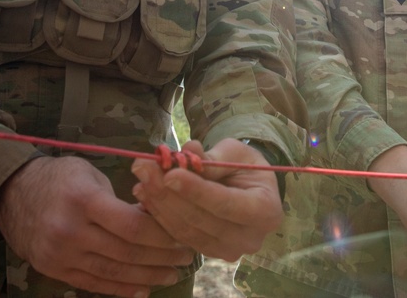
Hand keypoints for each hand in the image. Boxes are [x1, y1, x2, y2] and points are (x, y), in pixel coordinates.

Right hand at [0, 156, 192, 297]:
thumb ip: (122, 196)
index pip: (132, 225)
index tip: (182, 234)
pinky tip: (143, 288)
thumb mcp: (90, 174)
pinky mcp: (54, 270)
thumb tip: (159, 215)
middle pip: (127, 252)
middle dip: (162, 257)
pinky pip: (93, 284)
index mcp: (83, 200)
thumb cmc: (60, 177)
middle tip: (187, 256)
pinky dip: (121, 289)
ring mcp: (60, 255)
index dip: (162, 234)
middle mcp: (70, 231)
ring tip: (172, 274)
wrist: (12, 194)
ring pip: (113, 273)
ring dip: (147, 276)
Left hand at [130, 138, 282, 261]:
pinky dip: (160, 215)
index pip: (226, 204)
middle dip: (169, 194)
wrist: (249, 189)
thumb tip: (187, 155)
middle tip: (144, 168)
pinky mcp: (207, 253)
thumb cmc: (245, 166)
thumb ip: (214, 158)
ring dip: (159, 204)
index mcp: (266, 211)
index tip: (170, 174)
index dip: (196, 191)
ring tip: (140, 178)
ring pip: (186, 230)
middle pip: (202, 220)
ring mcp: (228, 251)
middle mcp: (250, 238)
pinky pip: (179, 236)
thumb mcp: (236, 153)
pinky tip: (144, 194)